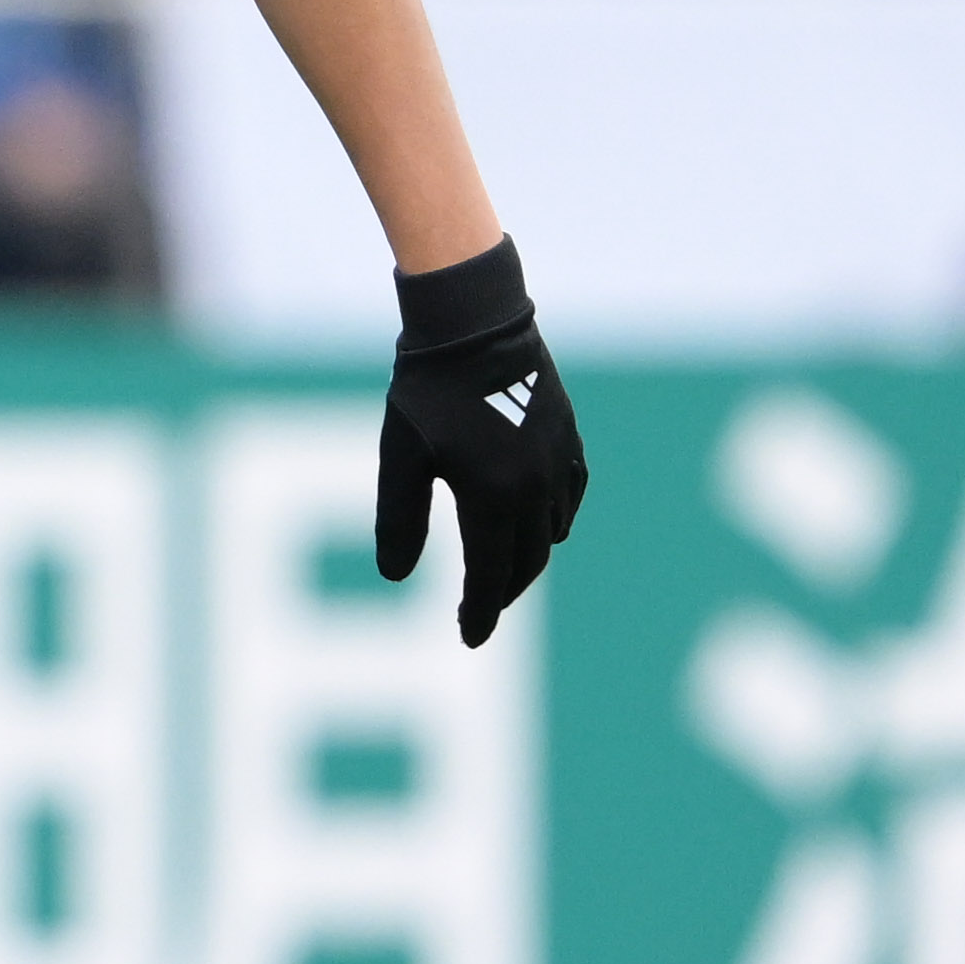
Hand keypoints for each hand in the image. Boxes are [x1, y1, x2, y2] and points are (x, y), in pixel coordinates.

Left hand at [376, 236, 586, 646]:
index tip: (470, 639)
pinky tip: (538, 524)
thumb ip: (399, 518)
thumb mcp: (401, 456)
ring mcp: (558, 463)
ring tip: (501, 570)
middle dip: (503, 593)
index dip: (480, 611)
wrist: (475, 324)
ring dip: (527, 558)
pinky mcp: (568, 439)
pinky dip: (553, 520)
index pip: (490, 575)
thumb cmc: (428, 390)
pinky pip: (569, 496)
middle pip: (526, 562)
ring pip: (550, 532)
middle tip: (481, 613)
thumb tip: (395, 577)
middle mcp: (534, 488)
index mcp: (492, 497)